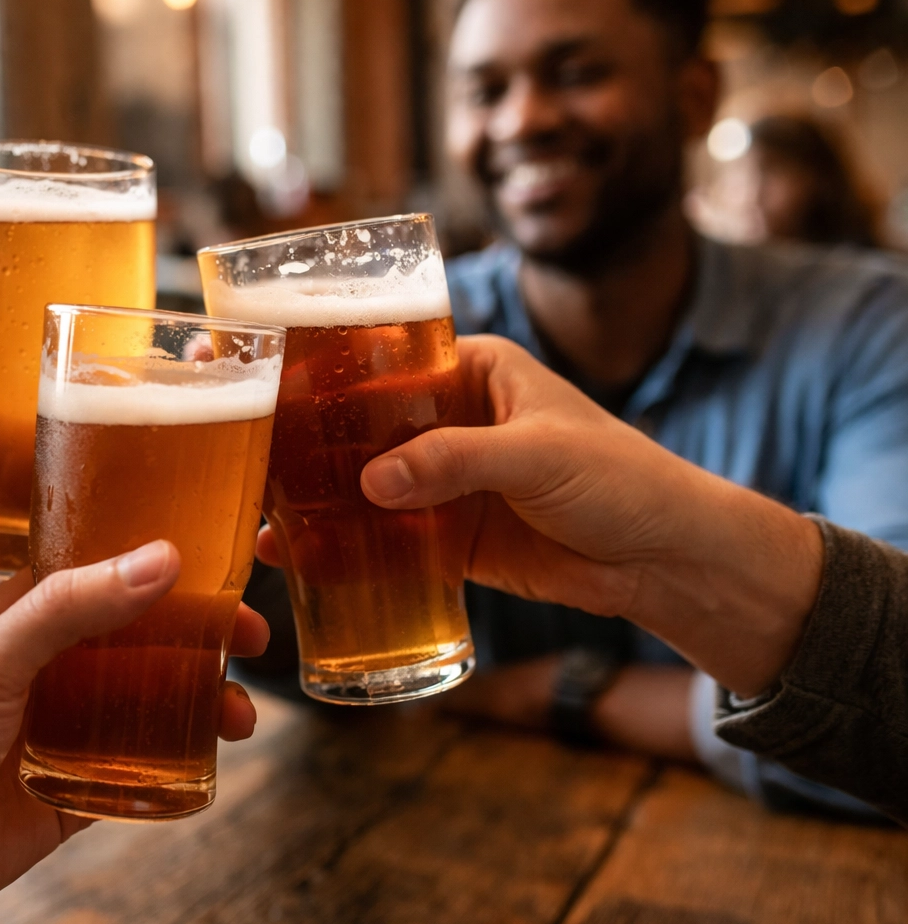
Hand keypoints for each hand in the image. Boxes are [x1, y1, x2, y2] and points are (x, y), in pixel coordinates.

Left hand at [0, 540, 267, 922]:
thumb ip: (72, 605)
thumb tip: (159, 559)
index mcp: (28, 615)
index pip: (111, 573)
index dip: (170, 568)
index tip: (224, 570)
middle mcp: (52, 666)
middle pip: (145, 637)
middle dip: (202, 637)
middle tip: (248, 643)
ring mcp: (64, 727)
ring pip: (152, 702)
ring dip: (201, 701)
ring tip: (238, 714)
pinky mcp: (72, 789)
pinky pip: (140, 771)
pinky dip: (178, 764)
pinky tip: (207, 762)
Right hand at [257, 335, 819, 697]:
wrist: (667, 560)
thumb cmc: (620, 479)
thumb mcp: (536, 456)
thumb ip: (455, 461)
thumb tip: (373, 484)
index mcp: (474, 371)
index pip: (388, 363)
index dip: (332, 380)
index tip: (277, 397)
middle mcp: (451, 420)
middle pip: (366, 430)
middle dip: (314, 449)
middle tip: (256, 466)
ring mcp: (447, 481)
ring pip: (370, 486)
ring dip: (324, 503)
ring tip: (268, 520)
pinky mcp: (451, 537)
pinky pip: (389, 539)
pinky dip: (352, 549)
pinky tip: (305, 558)